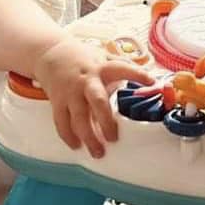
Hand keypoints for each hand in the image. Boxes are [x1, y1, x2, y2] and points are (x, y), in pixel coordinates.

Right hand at [34, 37, 153, 157]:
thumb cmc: (84, 59)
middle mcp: (87, 80)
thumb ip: (124, 68)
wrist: (51, 53)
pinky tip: (77, 146)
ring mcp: (71, 92)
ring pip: (78, 117)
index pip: (122, 68)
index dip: (137, 74)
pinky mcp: (58, 101)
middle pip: (97, 101)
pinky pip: (61, 121)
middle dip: (106, 121)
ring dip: (88, 137)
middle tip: (114, 139)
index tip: (151, 82)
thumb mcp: (105, 57)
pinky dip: (68, 136)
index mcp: (103, 68)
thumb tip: (153, 80)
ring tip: (98, 152)